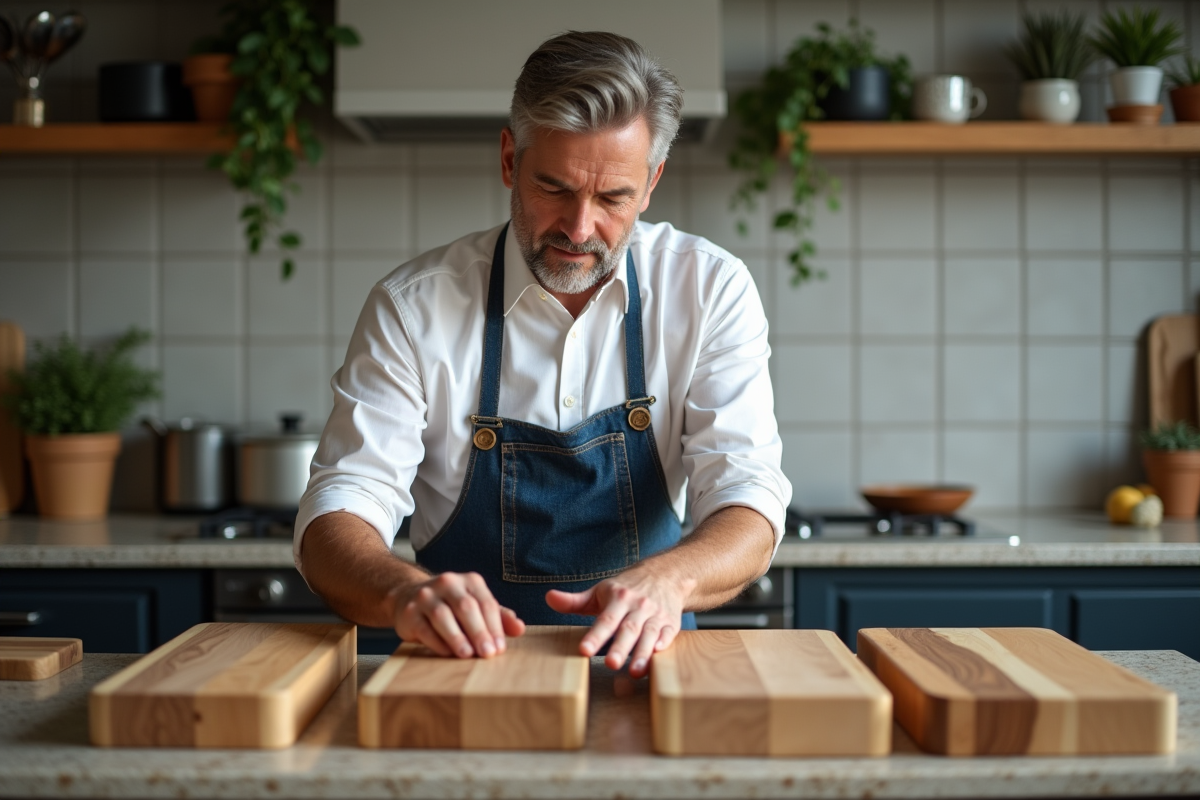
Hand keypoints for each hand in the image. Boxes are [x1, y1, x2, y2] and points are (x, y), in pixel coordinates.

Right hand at [389, 572, 524, 657]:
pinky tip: (447, 653)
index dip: (495, 627)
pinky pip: (424, 628)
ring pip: (443, 616)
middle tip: (488, 653)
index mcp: (469, 581)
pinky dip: (436, 642)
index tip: (500, 648)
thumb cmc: (451, 606)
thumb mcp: (476, 606)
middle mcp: (448, 583)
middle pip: (466, 607)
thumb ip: (499, 617)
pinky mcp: (410, 611)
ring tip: (467, 654)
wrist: (409, 597)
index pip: (486, 603)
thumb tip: (520, 629)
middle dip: (479, 632)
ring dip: (457, 637)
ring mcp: (426, 595)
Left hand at [545, 569, 688, 678]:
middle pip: (628, 629)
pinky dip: (663, 644)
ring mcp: (656, 614)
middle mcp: (638, 606)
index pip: (605, 619)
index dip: (595, 636)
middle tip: (611, 665)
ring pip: (648, 635)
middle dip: (620, 648)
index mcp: (619, 597)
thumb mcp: (600, 591)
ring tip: (635, 672)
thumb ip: (574, 601)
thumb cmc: (626, 588)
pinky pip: (668, 634)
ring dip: (642, 654)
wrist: (666, 574)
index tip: (584, 650)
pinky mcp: (671, 622)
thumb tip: (549, 598)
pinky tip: (658, 656)